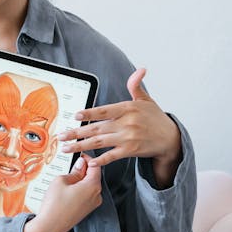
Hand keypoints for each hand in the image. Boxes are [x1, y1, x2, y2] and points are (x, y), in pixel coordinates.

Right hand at [24, 154, 102, 231]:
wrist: (50, 226)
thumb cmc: (54, 205)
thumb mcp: (61, 180)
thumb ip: (74, 170)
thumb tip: (80, 164)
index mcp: (93, 186)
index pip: (96, 166)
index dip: (87, 158)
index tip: (79, 155)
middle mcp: (96, 195)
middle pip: (94, 176)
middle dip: (84, 169)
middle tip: (71, 165)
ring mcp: (92, 204)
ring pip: (90, 185)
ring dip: (81, 179)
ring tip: (66, 178)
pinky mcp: (86, 209)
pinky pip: (86, 194)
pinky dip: (79, 188)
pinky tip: (67, 189)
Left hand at [59, 69, 181, 188]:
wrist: (170, 138)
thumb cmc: (156, 118)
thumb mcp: (146, 100)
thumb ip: (136, 86)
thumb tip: (140, 70)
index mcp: (128, 108)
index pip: (104, 110)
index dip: (89, 113)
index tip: (75, 115)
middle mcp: (126, 123)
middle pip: (97, 128)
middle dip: (77, 132)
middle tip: (61, 136)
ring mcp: (128, 138)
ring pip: (100, 142)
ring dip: (81, 145)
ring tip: (66, 148)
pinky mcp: (131, 150)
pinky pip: (112, 156)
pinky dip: (101, 159)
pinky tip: (89, 161)